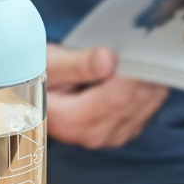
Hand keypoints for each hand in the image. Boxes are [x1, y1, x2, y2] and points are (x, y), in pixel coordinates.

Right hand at [46, 44, 168, 148]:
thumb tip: (108, 60)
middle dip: (142, 71)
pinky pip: (150, 108)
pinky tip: (131, 75)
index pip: (117, 97)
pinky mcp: (122, 133)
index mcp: (69, 120)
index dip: (131, 71)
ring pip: (149, 104)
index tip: (133, 46)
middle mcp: (91, 135)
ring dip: (147, 79)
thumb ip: (76, 64)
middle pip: (137, 101)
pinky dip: (147, 89)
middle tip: (135, 46)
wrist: (34, 96)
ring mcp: (109, 137)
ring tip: (130, 58)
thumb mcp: (49, 65)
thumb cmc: (39, 77)